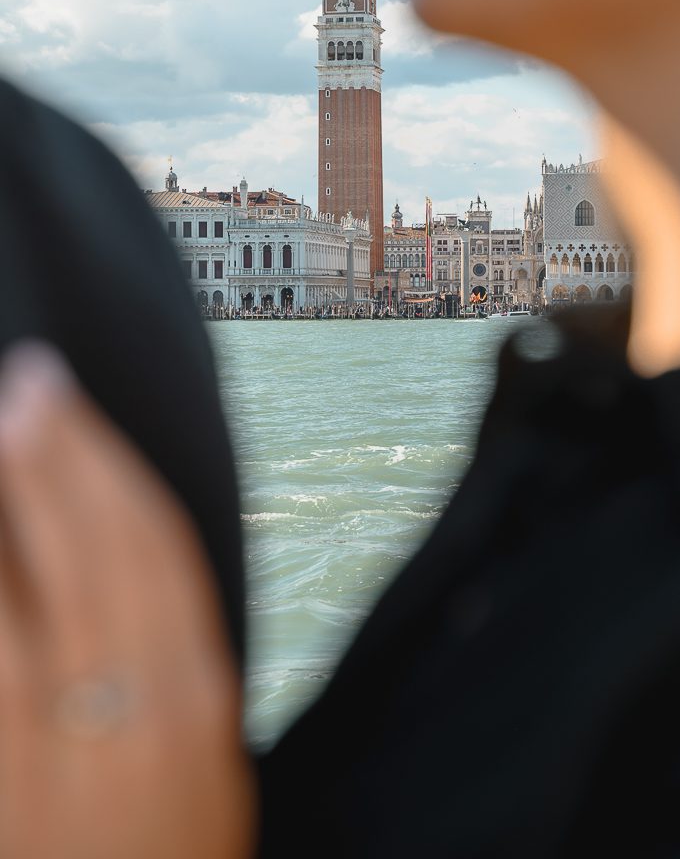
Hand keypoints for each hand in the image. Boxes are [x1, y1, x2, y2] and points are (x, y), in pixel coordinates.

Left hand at [0, 342, 255, 858]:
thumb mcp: (200, 758)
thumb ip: (167, 665)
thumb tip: (118, 559)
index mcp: (193, 702)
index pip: (149, 546)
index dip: (103, 459)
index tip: (67, 396)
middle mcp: (125, 716)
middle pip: (87, 552)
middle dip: (53, 456)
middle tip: (22, 382)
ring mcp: (41, 752)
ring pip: (10, 598)